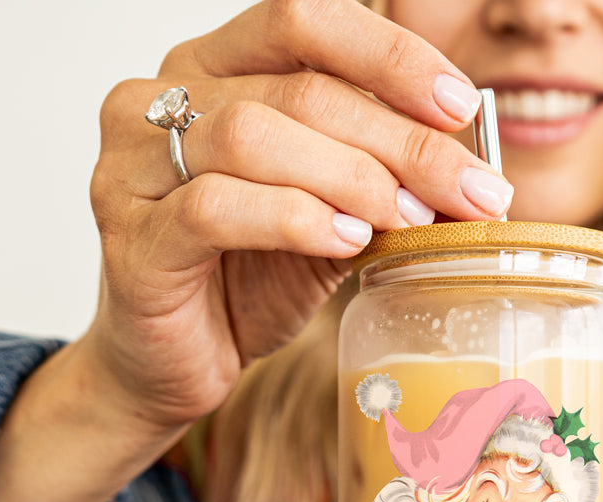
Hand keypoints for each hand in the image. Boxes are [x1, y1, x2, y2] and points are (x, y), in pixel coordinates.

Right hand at [83, 0, 512, 433]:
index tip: (459, 107)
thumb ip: (375, 186)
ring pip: (254, 137)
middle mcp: (159, 99)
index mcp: (211, 71)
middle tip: (468, 190)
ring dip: (352, 177)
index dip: (388, 56)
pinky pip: (216, 209)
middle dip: (399, 140)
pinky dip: (294, 220)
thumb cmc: (243, 285)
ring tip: (410, 218)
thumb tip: (469, 179)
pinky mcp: (132, 238)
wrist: (172, 365)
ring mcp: (133, 166)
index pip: (301, 22)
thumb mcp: (326, 222)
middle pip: (297, 89)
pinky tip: (346, 242)